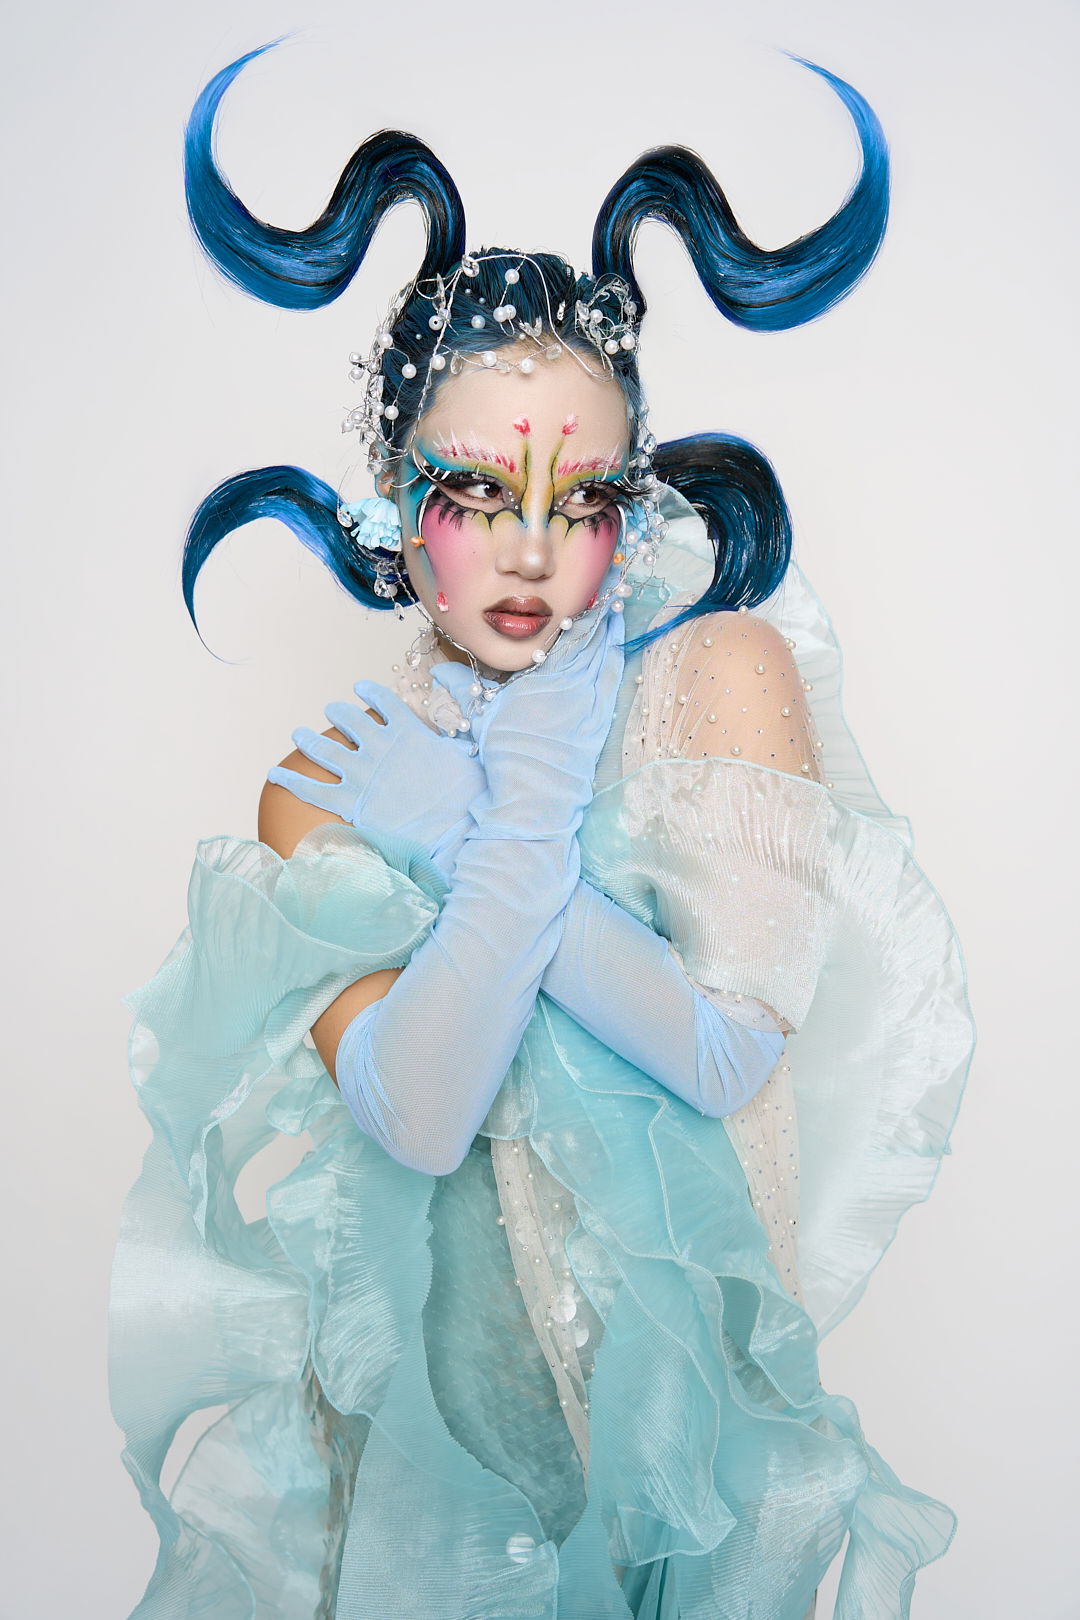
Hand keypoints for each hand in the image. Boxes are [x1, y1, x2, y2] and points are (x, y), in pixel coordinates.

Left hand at [267, 681, 484, 879]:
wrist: (452, 828)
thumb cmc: (465, 796)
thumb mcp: (467, 753)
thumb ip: (456, 730)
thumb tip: (455, 708)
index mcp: (406, 731)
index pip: (383, 702)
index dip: (370, 694)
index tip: (361, 688)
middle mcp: (377, 745)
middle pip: (347, 721)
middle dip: (336, 714)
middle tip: (330, 711)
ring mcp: (360, 773)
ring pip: (323, 749)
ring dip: (308, 739)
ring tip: (297, 733)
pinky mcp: (349, 801)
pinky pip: (310, 789)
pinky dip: (289, 780)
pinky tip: (273, 773)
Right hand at [434, 604, 625, 841]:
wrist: (533, 794)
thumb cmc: (506, 756)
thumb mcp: (480, 718)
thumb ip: (462, 689)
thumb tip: (439, 672)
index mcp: (539, 677)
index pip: (558, 634)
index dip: (568, 609)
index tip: (575, 588)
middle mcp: (567, 683)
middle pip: (583, 637)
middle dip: (593, 609)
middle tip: (602, 583)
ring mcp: (589, 700)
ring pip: (601, 652)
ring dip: (608, 627)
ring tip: (615, 601)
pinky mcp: (600, 718)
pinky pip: (612, 676)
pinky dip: (616, 654)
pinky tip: (620, 638)